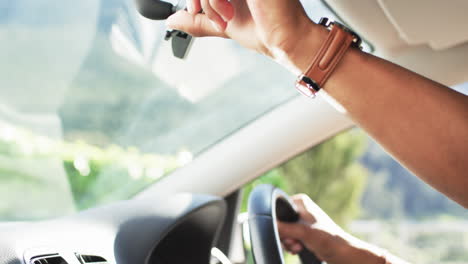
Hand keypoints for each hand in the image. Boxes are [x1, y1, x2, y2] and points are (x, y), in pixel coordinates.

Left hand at [166, 0, 325, 70]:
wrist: (285, 41)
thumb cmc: (265, 33)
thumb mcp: (224, 25)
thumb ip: (199, 20)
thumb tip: (172, 21)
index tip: (194, 9)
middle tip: (200, 13)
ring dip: (210, 4)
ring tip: (224, 21)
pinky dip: (214, 3)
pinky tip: (228, 16)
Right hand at [277, 194, 387, 263]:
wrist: (342, 253)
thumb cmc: (329, 239)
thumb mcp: (304, 232)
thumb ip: (286, 228)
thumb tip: (271, 224)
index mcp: (300, 201)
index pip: (278, 209)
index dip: (279, 223)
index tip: (287, 233)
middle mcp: (300, 209)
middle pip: (280, 223)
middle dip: (285, 236)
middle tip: (295, 242)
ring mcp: (301, 221)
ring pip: (283, 232)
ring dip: (289, 242)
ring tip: (298, 246)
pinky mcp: (304, 232)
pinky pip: (289, 238)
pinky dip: (292, 245)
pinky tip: (299, 248)